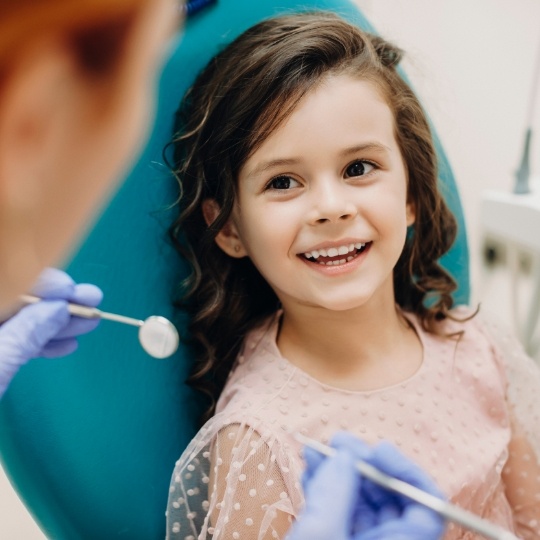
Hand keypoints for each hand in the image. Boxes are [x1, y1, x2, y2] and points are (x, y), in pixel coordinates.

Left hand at [0, 268, 102, 396]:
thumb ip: (23, 335)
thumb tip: (58, 309)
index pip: (6, 282)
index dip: (39, 281)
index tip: (72, 291)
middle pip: (13, 298)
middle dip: (53, 301)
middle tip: (92, 301)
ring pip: (15, 321)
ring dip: (53, 323)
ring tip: (87, 325)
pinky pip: (10, 342)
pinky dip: (37, 344)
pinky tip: (65, 345)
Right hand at [288, 432, 445, 539]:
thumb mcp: (321, 535)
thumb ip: (336, 493)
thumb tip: (345, 456)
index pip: (427, 508)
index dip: (406, 473)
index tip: (378, 450)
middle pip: (390, 498)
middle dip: (363, 464)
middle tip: (338, 442)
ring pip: (361, 502)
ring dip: (338, 470)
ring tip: (316, 449)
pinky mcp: (338, 539)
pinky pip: (340, 510)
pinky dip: (326, 487)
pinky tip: (311, 468)